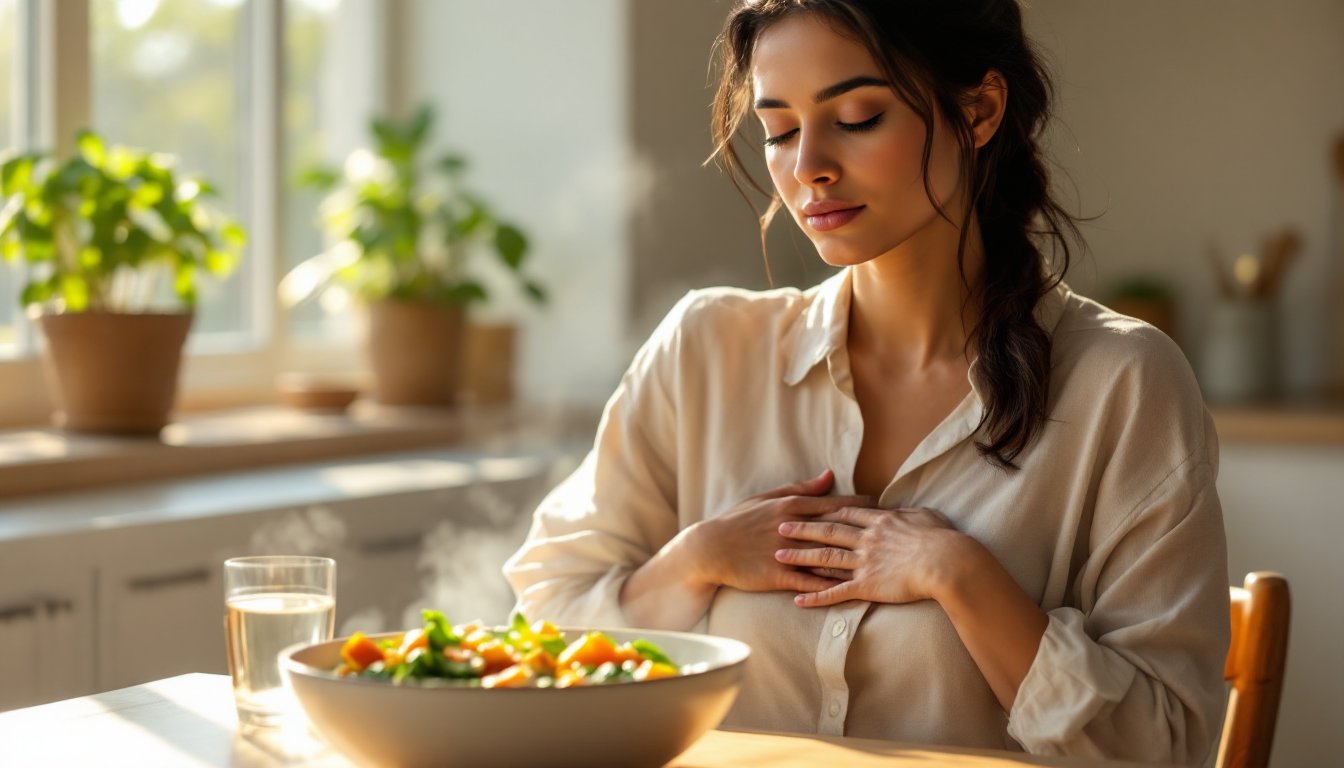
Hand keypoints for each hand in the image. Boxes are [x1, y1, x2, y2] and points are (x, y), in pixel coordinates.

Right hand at [687, 470, 874, 594]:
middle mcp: (792, 527)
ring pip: (827, 557)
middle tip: (893, 537)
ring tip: (880, 566)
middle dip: (867, 534)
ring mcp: (785, 552)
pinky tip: (850, 591)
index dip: (863, 507)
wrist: (710, 548)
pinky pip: (809, 582)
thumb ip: (801, 488)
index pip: (835, 504)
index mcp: (791, 506)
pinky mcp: (777, 575)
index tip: (885, 509)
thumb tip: (829, 475)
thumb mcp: (768, 498)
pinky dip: (829, 586)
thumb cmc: (739, 520)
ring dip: (854, 562)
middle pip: (838, 530)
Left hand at [773, 505, 964, 607]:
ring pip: (825, 558)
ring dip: (800, 558)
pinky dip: (815, 596)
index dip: (824, 512)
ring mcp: (864, 562)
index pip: (845, 514)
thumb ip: (907, 513)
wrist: (946, 562)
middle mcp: (866, 539)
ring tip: (778, 556)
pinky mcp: (867, 585)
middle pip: (827, 532)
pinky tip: (798, 600)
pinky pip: (835, 592)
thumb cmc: (941, 539)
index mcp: (879, 521)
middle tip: (779, 527)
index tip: (806, 510)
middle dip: (802, 529)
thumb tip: (901, 510)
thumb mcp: (924, 516)